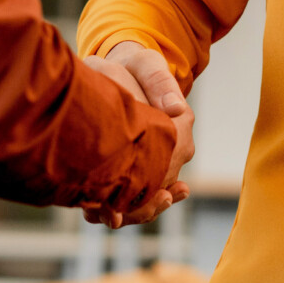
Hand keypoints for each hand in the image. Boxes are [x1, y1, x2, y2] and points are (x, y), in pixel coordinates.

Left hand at [80, 46, 194, 229]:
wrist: (121, 69)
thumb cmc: (133, 65)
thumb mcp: (144, 64)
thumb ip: (158, 82)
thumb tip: (175, 108)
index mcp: (180, 121)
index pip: (174, 155)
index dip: (157, 176)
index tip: (135, 192)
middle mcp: (176, 147)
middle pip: (163, 184)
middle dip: (142, 203)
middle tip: (113, 216)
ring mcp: (159, 161)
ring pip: (151, 196)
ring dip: (130, 211)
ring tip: (107, 218)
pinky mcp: (141, 169)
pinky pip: (137, 196)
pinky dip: (120, 209)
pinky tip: (103, 215)